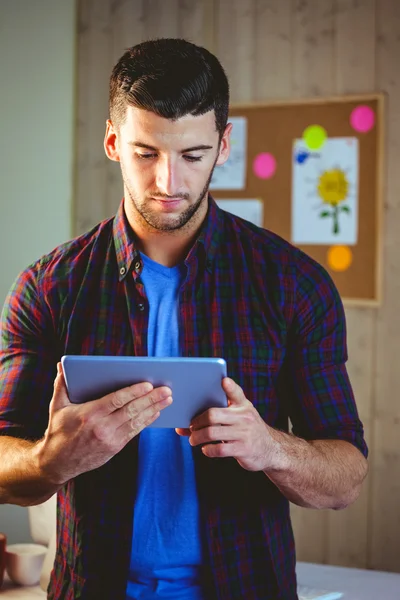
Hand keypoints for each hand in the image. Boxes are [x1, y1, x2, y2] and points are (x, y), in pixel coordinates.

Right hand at [38, 363, 172, 484]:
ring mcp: (110, 439)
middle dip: (151, 399)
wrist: (58, 463)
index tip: (148, 384)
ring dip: (154, 409)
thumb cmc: (58, 432)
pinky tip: (156, 413)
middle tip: (167, 390)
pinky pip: (134, 432)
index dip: (134, 392)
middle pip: (132, 410)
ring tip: (167, 399)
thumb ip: (61, 385)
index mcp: (90, 414)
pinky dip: (146, 422)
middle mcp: (102, 427)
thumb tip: (61, 365)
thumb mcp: (57, 407)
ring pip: (136, 421)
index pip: (116, 400)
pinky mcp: (115, 448)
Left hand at [176, 377, 276, 471]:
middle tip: (191, 426)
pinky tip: (205, 448)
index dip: (230, 386)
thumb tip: (186, 422)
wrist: (270, 449)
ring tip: (193, 439)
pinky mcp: (243, 449)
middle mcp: (245, 417)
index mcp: (243, 406)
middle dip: (197, 422)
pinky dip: (208, 449)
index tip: (223, 380)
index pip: (236, 393)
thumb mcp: (241, 415)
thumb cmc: (247, 430)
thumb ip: (220, 413)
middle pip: (213, 415)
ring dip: (197, 437)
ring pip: (212, 433)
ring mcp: (244, 433)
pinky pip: (219, 449)